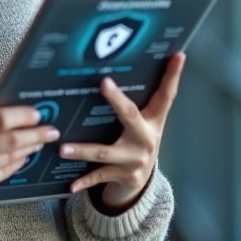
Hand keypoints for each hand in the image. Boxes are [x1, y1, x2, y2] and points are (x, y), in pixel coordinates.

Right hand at [0, 85, 60, 208]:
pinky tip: (24, 155)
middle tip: (52, 129)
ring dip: (31, 147)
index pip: (0, 119)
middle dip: (37, 133)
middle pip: (13, 140)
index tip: (36, 112)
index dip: (23, 115)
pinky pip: (5, 172)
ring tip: (41, 139)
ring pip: (13, 157)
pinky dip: (18, 162)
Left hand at [58, 52, 185, 212]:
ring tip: (63, 148)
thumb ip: (140, 100)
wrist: (141, 180)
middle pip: (131, 116)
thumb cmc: (137, 140)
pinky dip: (84, 181)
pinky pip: (100, 177)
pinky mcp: (123, 176)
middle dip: (117, 100)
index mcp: (154, 120)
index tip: (177, 55)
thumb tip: (127, 66)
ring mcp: (135, 159)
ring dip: (84, 150)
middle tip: (104, 83)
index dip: (173, 75)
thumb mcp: (145, 122)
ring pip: (106, 153)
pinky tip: (70, 185)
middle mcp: (147, 139)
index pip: (167, 95)